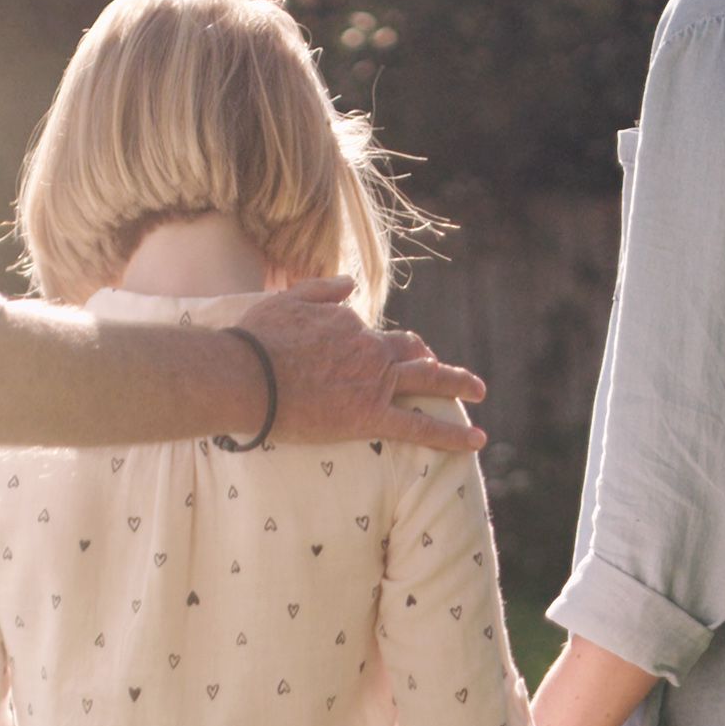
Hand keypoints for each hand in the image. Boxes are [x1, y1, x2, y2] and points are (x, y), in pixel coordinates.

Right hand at [229, 280, 488, 452]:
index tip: (380, 354)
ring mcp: (374, 384)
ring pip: (428, 381)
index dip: (382, 345)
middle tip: (445, 369)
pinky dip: (452, 434)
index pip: (376, 335)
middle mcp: (371, 351)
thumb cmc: (257, 340)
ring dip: (458, 383)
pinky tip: (476, 440)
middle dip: (431, 358)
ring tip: (478, 391)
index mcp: (351, 326)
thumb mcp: (287, 300)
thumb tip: (350, 284)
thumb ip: (322, 289)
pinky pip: (420, 427)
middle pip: (412, 352)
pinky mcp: (370, 417)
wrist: (246, 374)